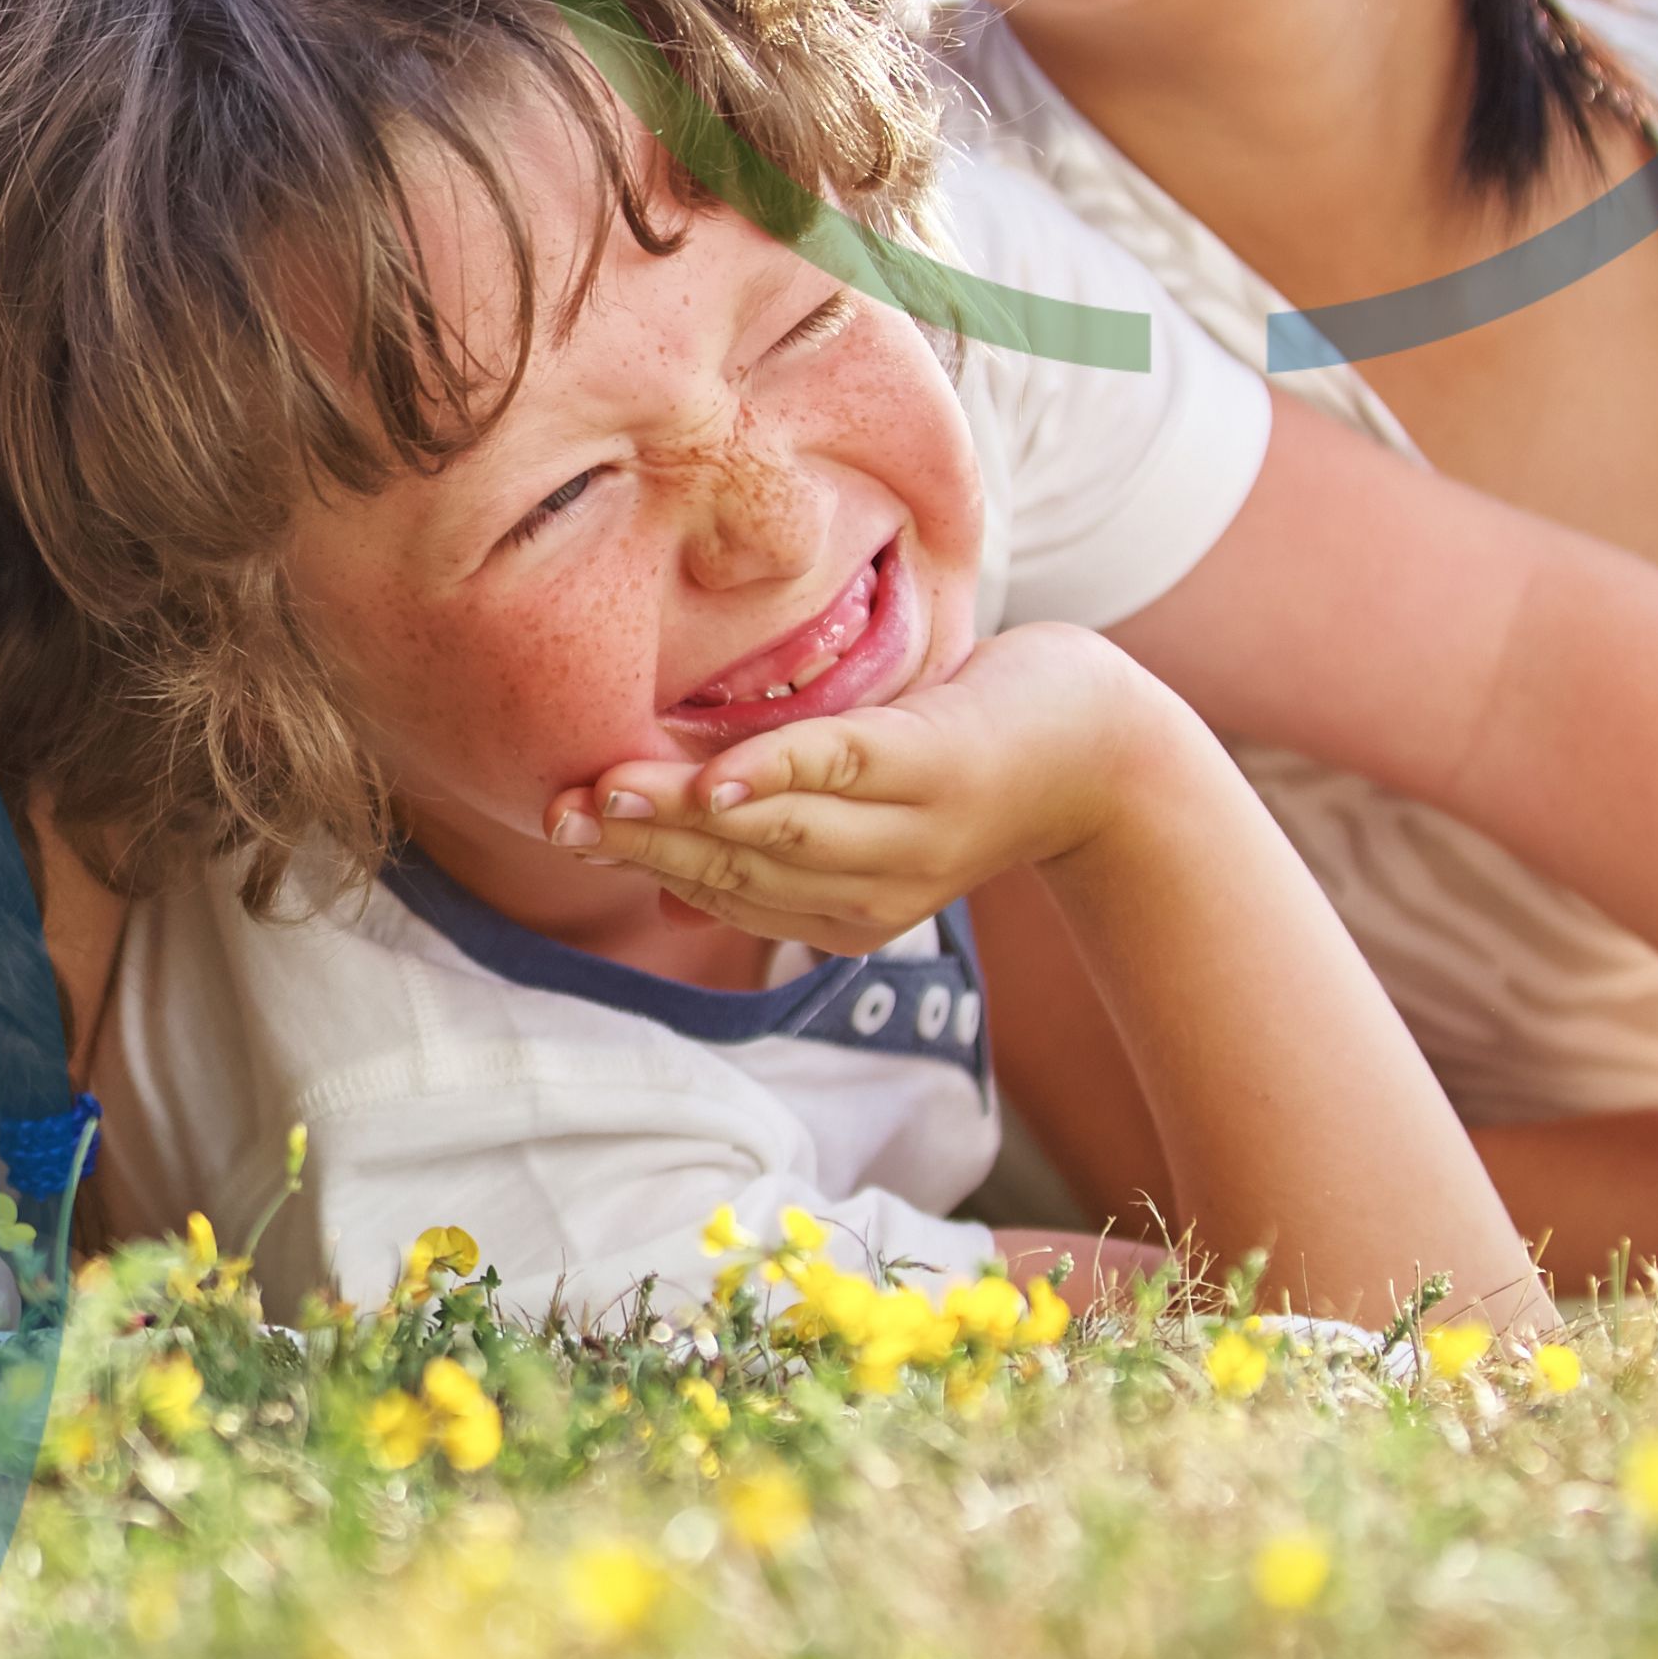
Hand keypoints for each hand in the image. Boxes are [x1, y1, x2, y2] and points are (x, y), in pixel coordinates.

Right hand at [562, 623, 1150, 958]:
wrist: (1099, 745)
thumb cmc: (957, 761)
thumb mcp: (857, 816)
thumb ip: (765, 848)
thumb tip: (659, 890)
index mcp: (841, 913)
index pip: (717, 887)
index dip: (637, 859)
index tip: (558, 822)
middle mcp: (872, 892)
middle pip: (733, 867)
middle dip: (642, 842)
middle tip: (558, 812)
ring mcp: (912, 833)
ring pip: (777, 830)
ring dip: (685, 814)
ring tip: (609, 790)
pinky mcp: (942, 763)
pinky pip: (846, 769)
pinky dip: (778, 773)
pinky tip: (718, 779)